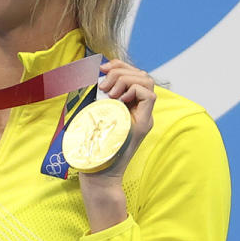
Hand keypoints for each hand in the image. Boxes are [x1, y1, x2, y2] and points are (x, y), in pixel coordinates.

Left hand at [78, 60, 155, 230]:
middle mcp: (140, 110)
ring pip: (147, 81)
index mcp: (130, 106)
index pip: (136, 75)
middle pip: (143, 75)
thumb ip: (97, 98)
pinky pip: (149, 95)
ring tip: (110, 92)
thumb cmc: (92, 147)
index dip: (121, 66)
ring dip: (125, 79)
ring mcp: (144, 117)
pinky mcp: (143, 125)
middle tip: (104, 85)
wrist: (98, 174)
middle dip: (121, 71)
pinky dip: (133, 90)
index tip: (101, 69)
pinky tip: (118, 100)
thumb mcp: (93, 114)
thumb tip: (90, 75)